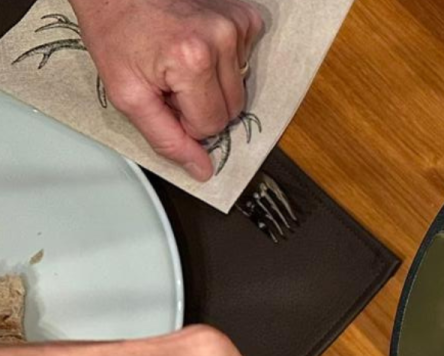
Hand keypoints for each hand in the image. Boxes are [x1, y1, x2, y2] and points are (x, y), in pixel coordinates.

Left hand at [71, 0, 264, 180]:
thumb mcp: (127, 93)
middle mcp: (221, 40)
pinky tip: (201, 44)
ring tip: (183, 58)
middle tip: (172, 79)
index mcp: (193, 62)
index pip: (212, 124)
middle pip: (232, 108)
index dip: (185, 119)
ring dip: (214, 81)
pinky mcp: (244, 17)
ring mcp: (236, 26)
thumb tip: (201, 169)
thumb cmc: (116, 31)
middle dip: (202, 102)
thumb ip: (165, 138)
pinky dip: (227, 58)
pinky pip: (248, 57)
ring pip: (240, 86)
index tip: (165, 96)